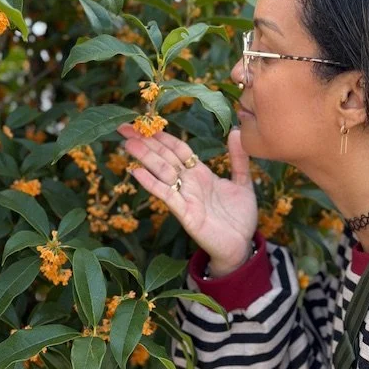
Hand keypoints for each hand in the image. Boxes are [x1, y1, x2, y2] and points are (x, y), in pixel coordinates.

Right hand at [116, 125, 257, 274]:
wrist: (241, 246)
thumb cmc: (240, 217)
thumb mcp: (243, 183)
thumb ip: (239, 159)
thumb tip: (236, 132)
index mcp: (201, 173)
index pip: (178, 149)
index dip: (163, 136)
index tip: (146, 122)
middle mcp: (189, 182)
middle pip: (165, 157)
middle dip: (146, 142)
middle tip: (125, 127)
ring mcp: (185, 196)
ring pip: (162, 172)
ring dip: (145, 157)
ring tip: (128, 142)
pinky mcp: (185, 213)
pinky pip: (166, 195)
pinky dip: (151, 183)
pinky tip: (136, 171)